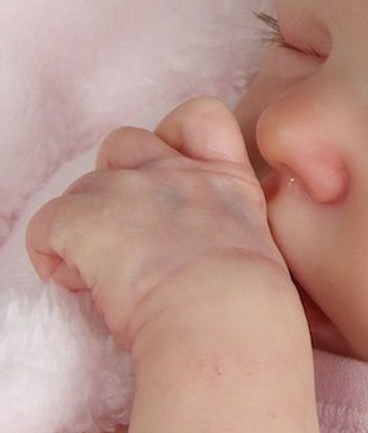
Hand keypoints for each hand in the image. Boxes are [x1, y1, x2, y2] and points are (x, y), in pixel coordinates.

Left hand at [25, 98, 288, 353]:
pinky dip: (54, 256)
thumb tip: (202, 251)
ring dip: (86, 223)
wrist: (223, 315)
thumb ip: (229, 226)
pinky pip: (45, 227)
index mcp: (226, 180)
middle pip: (126, 142)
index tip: (176, 182)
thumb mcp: (258, 247)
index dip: (179, 140)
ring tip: (106, 273)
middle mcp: (177, 172)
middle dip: (119, 183)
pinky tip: (83, 287)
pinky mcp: (86, 217)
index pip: (203, 116)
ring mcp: (130, 188)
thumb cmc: (249, 304)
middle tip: (132, 237)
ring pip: (81, 188)